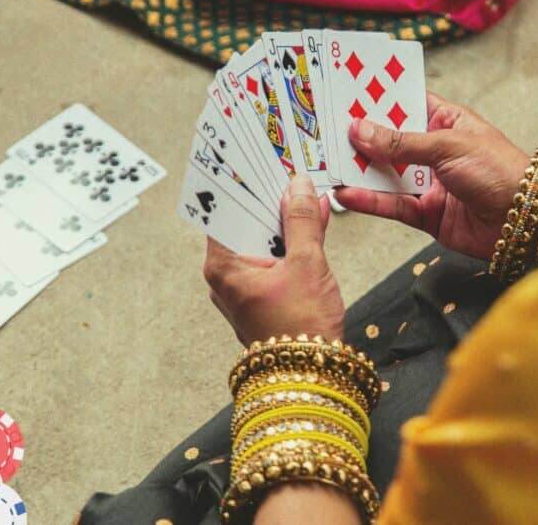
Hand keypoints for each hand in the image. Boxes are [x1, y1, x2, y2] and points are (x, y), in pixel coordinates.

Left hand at [203, 175, 343, 343]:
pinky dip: (292, 240)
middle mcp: (227, 276)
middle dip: (270, 198)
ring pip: (264, 240)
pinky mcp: (264, 294)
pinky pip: (275, 257)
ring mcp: (245, 287)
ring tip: (305, 190)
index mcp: (223, 266)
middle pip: (246, 223)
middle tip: (286, 168)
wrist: (311, 375)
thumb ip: (302, 221)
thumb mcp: (306, 265)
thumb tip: (299, 187)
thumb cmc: (301, 329)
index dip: (243, 184)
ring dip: (285, 218)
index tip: (256, 161)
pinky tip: (314, 221)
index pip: (225, 211)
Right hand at [335, 93, 528, 259]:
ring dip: (358, 171)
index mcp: (445, 121)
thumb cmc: (502, 171)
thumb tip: (361, 129)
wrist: (527, 220)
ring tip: (326, 164)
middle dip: (358, 138)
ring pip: (385, 175)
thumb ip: (402, 143)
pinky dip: (370, 201)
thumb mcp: (449, 146)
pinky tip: (348, 194)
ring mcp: (429, 183)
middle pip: (388, 141)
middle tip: (322, 131)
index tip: (342, 93)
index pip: (403, 103)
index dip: (375, 98)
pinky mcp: (426, 214)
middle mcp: (434, 150)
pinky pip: (392, 205)